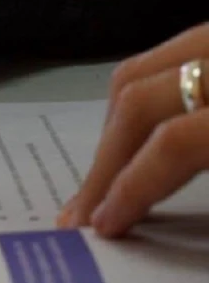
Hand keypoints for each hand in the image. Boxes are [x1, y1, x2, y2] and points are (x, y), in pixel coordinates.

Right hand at [58, 23, 208, 236]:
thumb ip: (202, 160)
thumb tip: (145, 203)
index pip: (172, 143)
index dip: (133, 188)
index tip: (107, 224)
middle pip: (137, 99)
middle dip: (104, 160)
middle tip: (85, 206)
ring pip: (138, 72)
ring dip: (112, 126)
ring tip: (105, 173)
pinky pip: (163, 58)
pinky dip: (139, 97)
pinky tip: (142, 134)